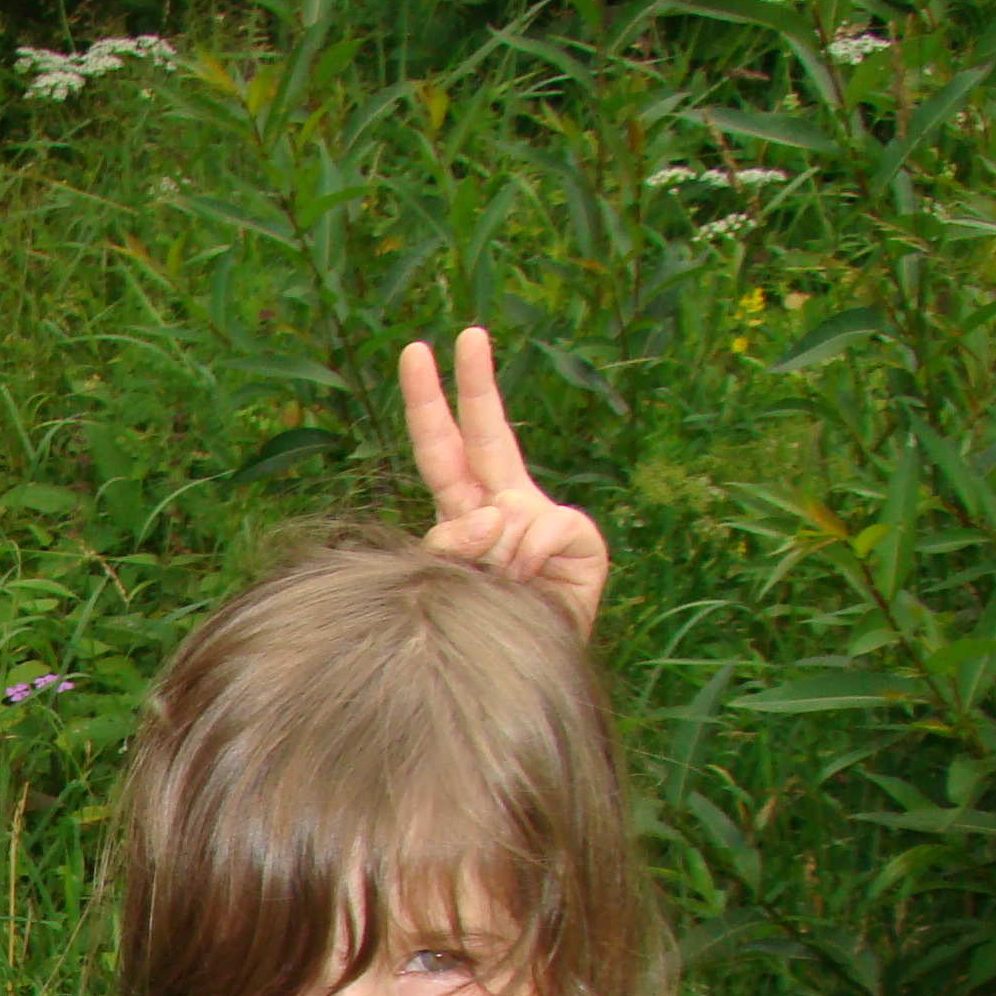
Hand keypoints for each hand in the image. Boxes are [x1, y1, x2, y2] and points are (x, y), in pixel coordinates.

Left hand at [402, 325, 609, 636]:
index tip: (416, 351)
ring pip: (503, 507)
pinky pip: (542, 530)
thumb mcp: (453, 582)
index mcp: (465, 506)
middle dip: (475, 382)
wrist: (532, 663)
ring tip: (498, 585)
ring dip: (491, 550)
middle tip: (467, 333)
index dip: (427, 402)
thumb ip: (455, 547)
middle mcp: (502, 501)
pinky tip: (529, 580)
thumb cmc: (483, 622)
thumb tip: (490, 515)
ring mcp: (540, 516)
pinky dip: (527, 558)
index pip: (440, 447)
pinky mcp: (579, 536)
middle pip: (484, 433)